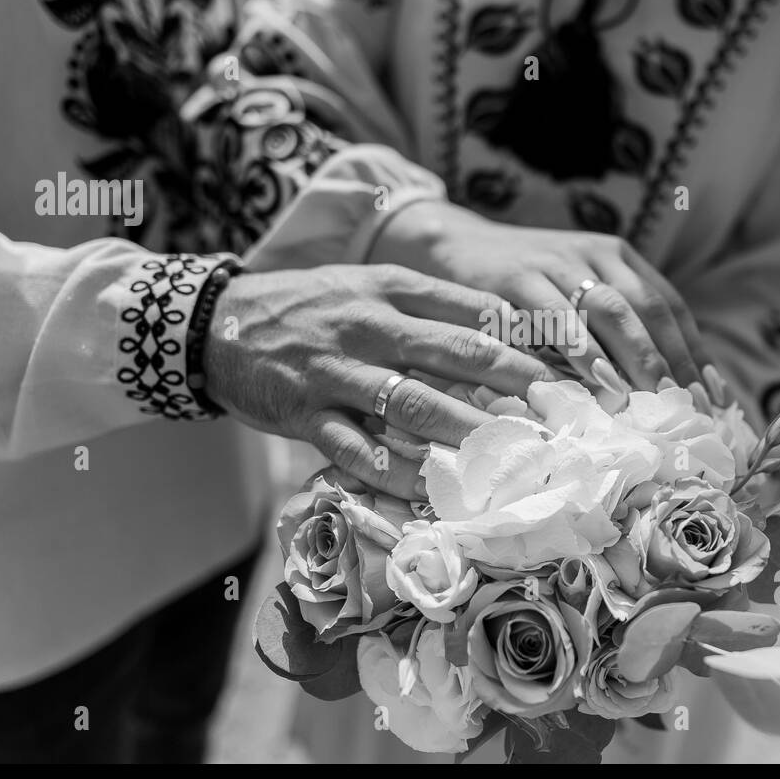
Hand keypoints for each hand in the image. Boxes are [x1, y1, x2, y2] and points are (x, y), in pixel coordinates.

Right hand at [202, 264, 558, 499]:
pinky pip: (358, 451)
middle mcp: (368, 328)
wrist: (217, 325)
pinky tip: (431, 492)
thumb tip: (503, 327)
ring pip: (411, 406)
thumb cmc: (309, 307)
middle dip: (511, 388)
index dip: (521, 343)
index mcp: (389, 291)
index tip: (562, 372)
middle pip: (453, 356)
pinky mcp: (305, 416)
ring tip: (510, 460)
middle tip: (555, 417)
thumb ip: (431, 304)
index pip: (469, 314)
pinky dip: (395, 474)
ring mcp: (336, 374)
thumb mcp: (368, 286)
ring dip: (465, 435)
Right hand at [370, 202, 725, 394]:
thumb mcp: (574, 296)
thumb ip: (609, 329)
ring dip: (631, 357)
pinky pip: (553, 315)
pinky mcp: (515, 276)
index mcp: (618, 257)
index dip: (693, 350)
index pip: (668, 304)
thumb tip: (659, 391)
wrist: (454, 245)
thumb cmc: (522, 287)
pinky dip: (575, 350)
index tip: (710, 396)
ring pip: (608, 309)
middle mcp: (594, 254)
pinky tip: (588, 382)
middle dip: (669, 359)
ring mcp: (555, 261)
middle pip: (646, 307)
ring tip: (648, 398)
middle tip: (685, 405)